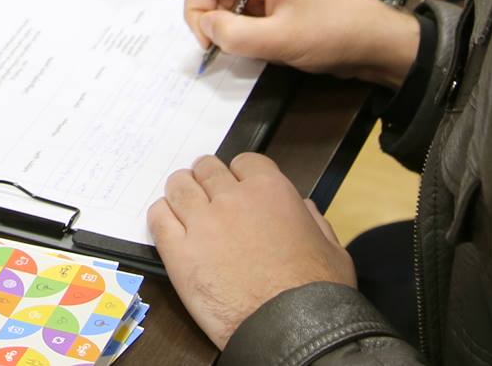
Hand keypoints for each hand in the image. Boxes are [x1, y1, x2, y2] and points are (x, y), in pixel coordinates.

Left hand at [149, 153, 354, 349]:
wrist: (290, 330)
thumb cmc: (315, 294)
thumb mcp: (332, 249)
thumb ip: (314, 222)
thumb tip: (303, 210)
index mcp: (270, 191)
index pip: (244, 161)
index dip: (241, 174)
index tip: (238, 186)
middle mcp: (232, 199)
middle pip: (207, 170)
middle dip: (207, 179)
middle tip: (206, 194)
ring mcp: (203, 224)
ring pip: (178, 187)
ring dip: (181, 191)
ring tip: (182, 202)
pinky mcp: (180, 253)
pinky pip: (159, 218)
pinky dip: (161, 216)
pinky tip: (168, 223)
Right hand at [186, 0, 420, 86]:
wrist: (381, 45)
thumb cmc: (335, 33)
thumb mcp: (281, 38)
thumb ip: (236, 34)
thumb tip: (204, 29)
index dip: (197, 8)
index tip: (206, 43)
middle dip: (214, 22)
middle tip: (223, 53)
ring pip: (231, 8)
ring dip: (233, 32)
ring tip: (250, 53)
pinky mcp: (281, 7)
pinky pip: (249, 18)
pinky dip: (248, 36)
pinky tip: (263, 51)